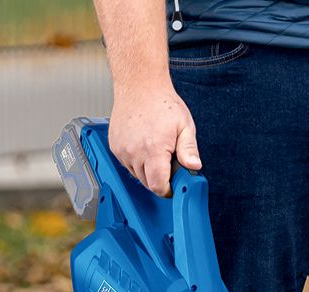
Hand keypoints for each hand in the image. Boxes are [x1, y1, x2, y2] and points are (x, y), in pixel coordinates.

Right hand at [108, 81, 200, 196]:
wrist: (139, 85)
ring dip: (147, 169)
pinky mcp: (115, 148)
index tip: (173, 184)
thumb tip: (194, 167)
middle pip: (147, 183)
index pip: (158, 186)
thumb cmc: (162, 102)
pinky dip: (136, 160)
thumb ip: (189, 149)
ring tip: (155, 148)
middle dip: (159, 177)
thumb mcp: (184, 125)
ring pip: (136, 174)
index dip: (167, 189)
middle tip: (168, 160)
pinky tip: (143, 143)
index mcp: (154, 149)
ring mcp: (122, 151)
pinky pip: (127, 164)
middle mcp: (135, 152)